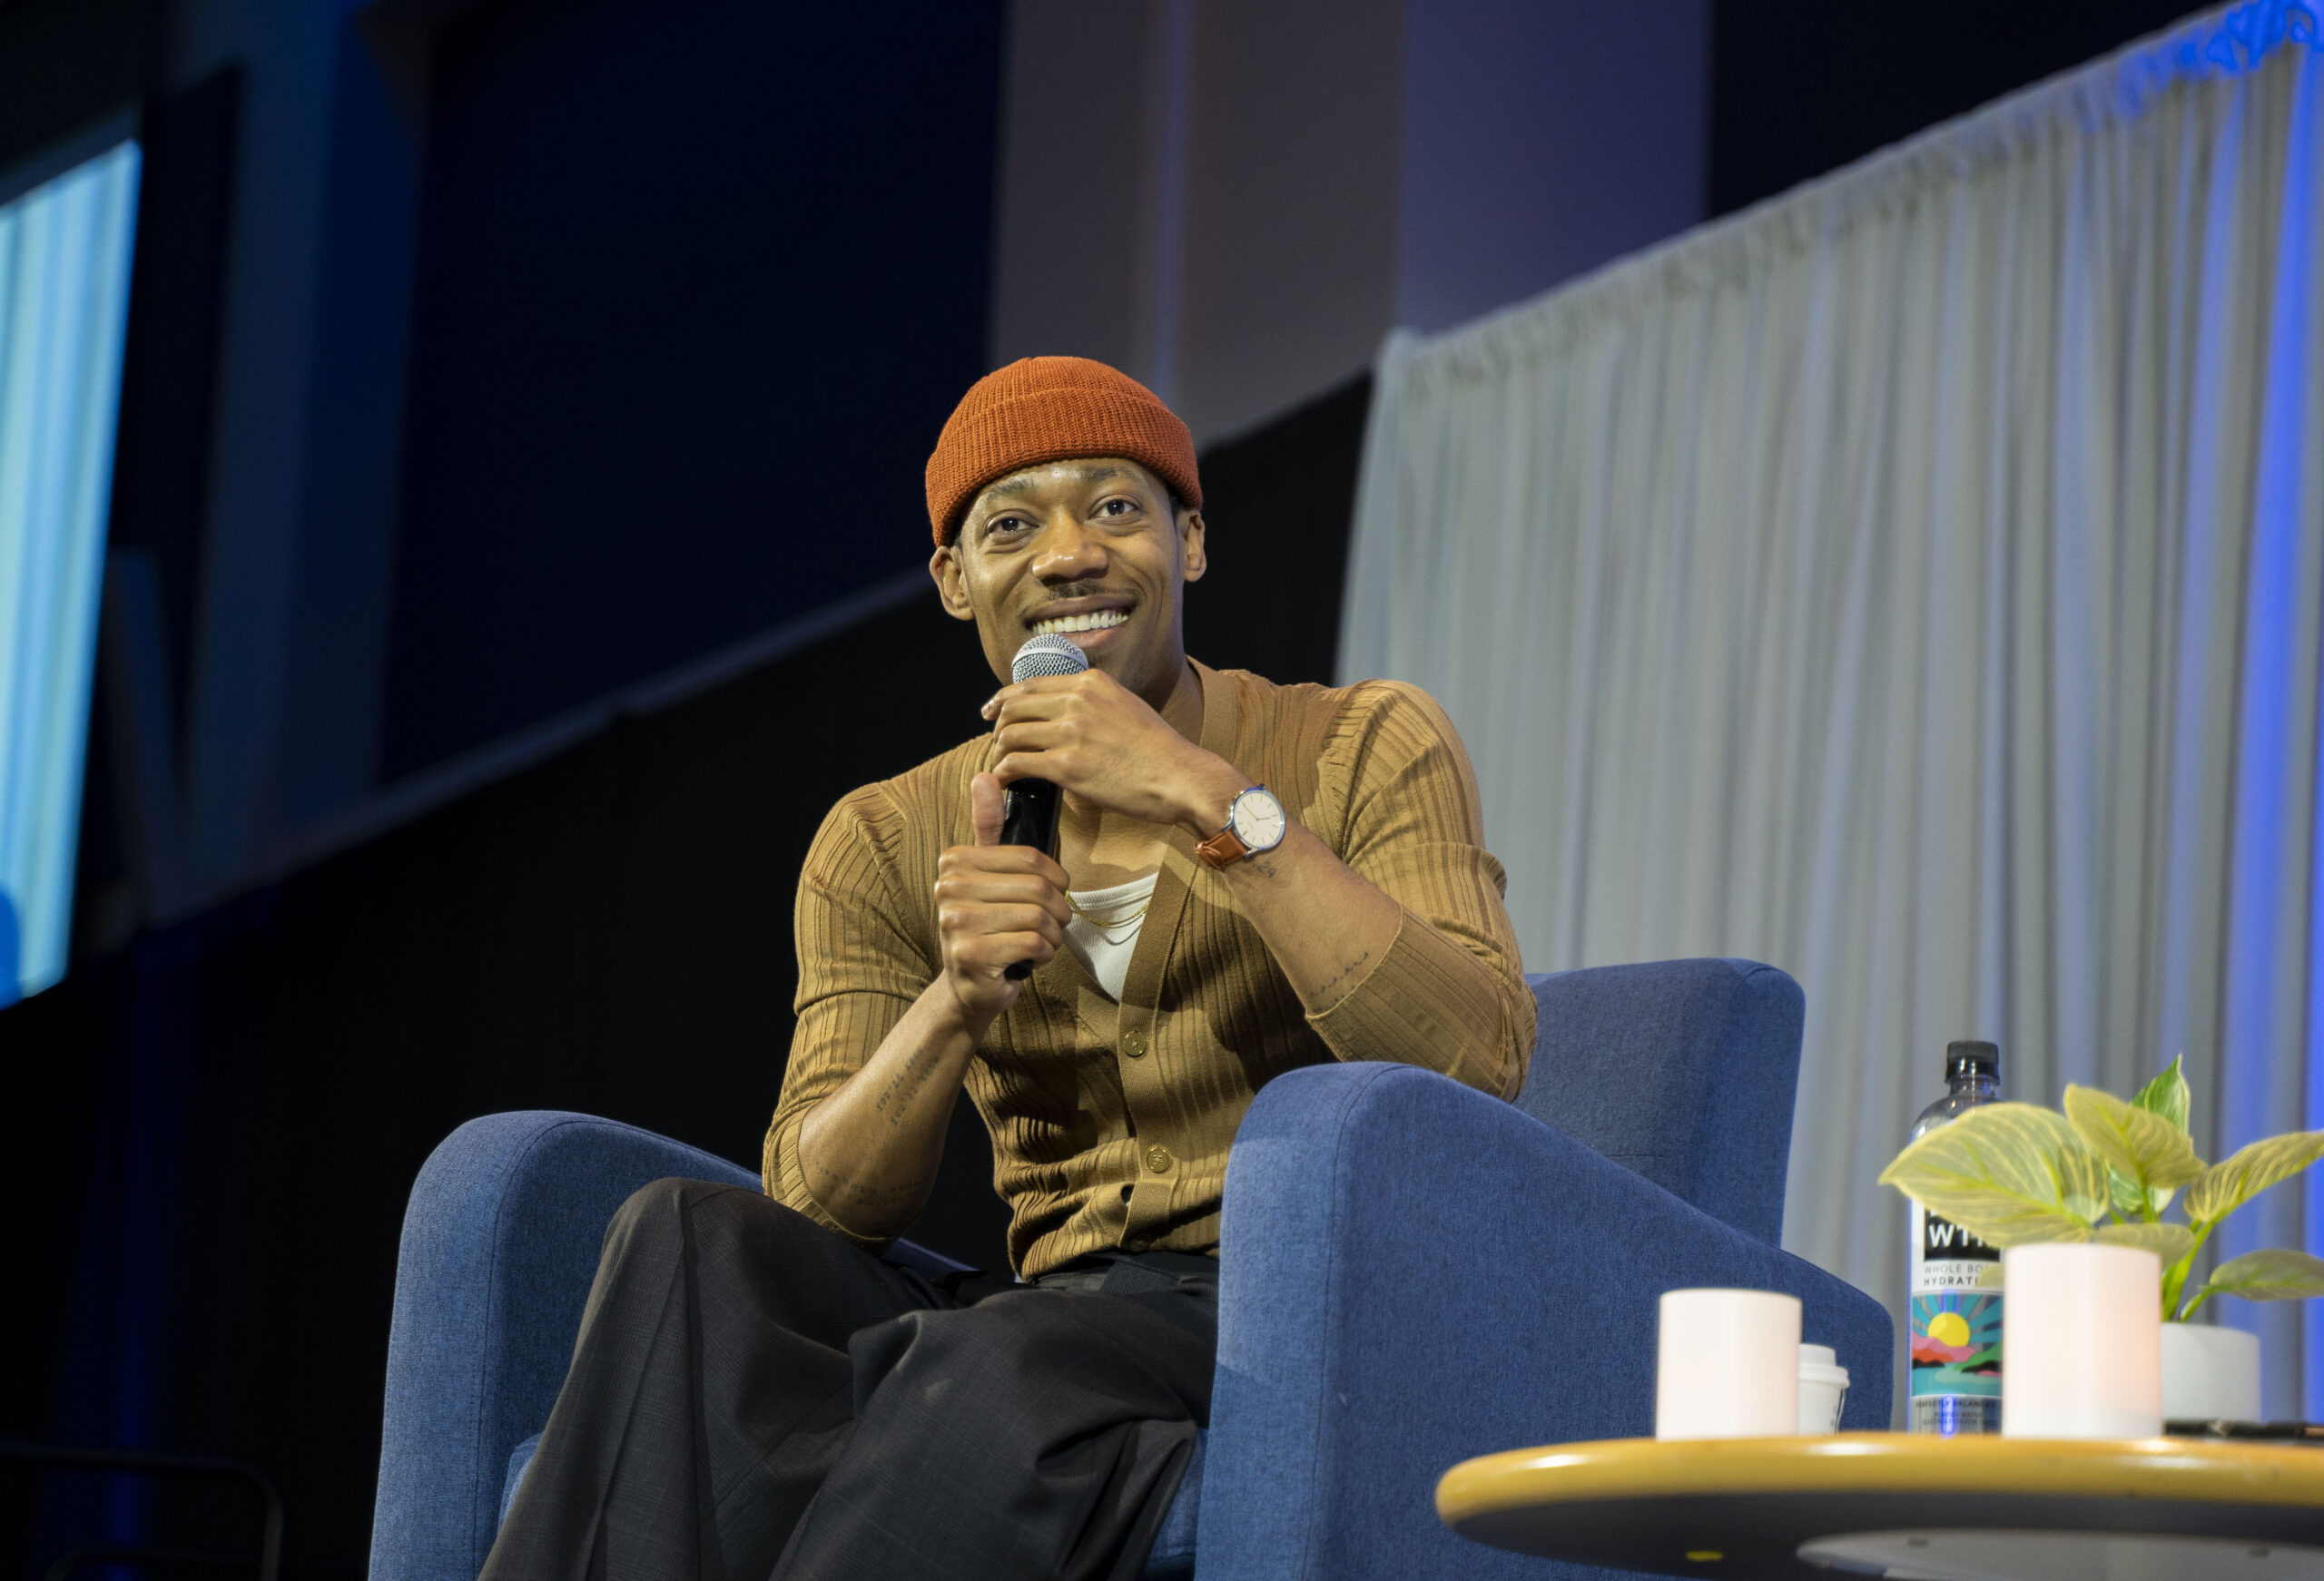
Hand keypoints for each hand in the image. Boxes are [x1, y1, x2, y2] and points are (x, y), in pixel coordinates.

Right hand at [933, 773, 1071, 1027]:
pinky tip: (1029, 959)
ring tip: (1039, 942)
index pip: (1030, 857)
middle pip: (1036, 888)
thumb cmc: (990, 924)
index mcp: (954, 861)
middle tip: (1052, 924)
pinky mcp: (970, 954)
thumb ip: (990, 827)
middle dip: (1057, 911)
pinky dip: (1043, 954)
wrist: (971, 985)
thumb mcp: (991, 873)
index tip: (1053, 893)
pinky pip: (1033, 943)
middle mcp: (948, 887)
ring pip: (1038, 917)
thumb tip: (985, 775)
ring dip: (1051, 935)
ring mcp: (955, 922)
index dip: (1056, 878)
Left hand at [982, 669, 1244, 834]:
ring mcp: (1071, 732)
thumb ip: (1094, 701)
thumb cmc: (1158, 750)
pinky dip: (1004, 773)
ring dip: (999, 752)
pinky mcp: (1067, 766)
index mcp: (1091, 682)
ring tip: (1001, 767)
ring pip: (1010, 735)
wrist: (1180, 777)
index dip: (1003, 699)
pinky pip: (1017, 764)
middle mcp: (1077, 700)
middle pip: (1014, 707)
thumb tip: (1064, 711)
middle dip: (999, 727)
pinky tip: (1005, 781)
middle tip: (997, 745)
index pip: (1030, 683)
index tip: (992, 713)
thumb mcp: (1126, 705)